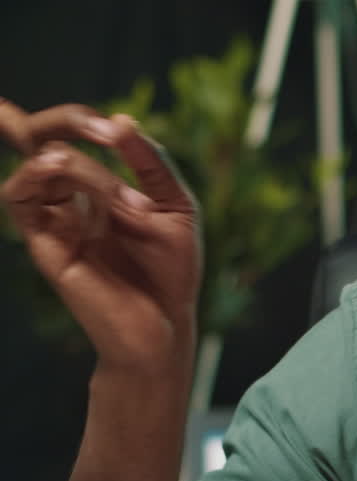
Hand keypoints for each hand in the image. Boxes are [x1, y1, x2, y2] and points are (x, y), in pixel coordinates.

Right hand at [0, 99, 200, 374]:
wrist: (167, 324)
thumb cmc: (172, 270)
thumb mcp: (175, 206)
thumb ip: (152, 163)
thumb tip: (121, 120)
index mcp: (99, 188)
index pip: (68, 137)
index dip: (74, 118)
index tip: (115, 127)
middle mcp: (70, 200)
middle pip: (39, 138)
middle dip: (62, 119)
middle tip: (104, 131)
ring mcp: (54, 220)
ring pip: (40, 163)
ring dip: (80, 164)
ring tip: (122, 197)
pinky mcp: (45, 244)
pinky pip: (20, 197)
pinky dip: (37, 174)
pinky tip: (62, 171)